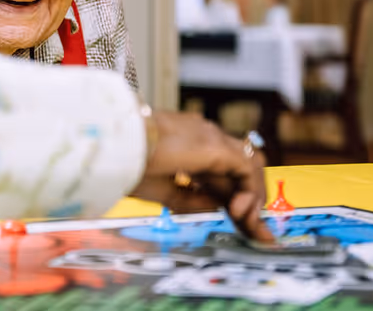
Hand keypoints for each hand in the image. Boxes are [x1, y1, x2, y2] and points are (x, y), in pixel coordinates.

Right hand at [131, 111, 273, 242]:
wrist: (114, 147)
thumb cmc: (125, 164)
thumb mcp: (161, 189)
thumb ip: (191, 198)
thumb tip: (218, 206)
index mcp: (188, 146)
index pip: (222, 175)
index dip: (234, 202)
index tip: (244, 228)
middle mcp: (204, 137)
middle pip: (240, 172)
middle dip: (252, 205)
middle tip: (258, 236)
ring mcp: (211, 136)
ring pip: (249, 166)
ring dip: (254, 196)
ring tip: (247, 224)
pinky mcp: (215, 144)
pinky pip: (247, 168)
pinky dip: (250, 191)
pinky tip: (238, 211)